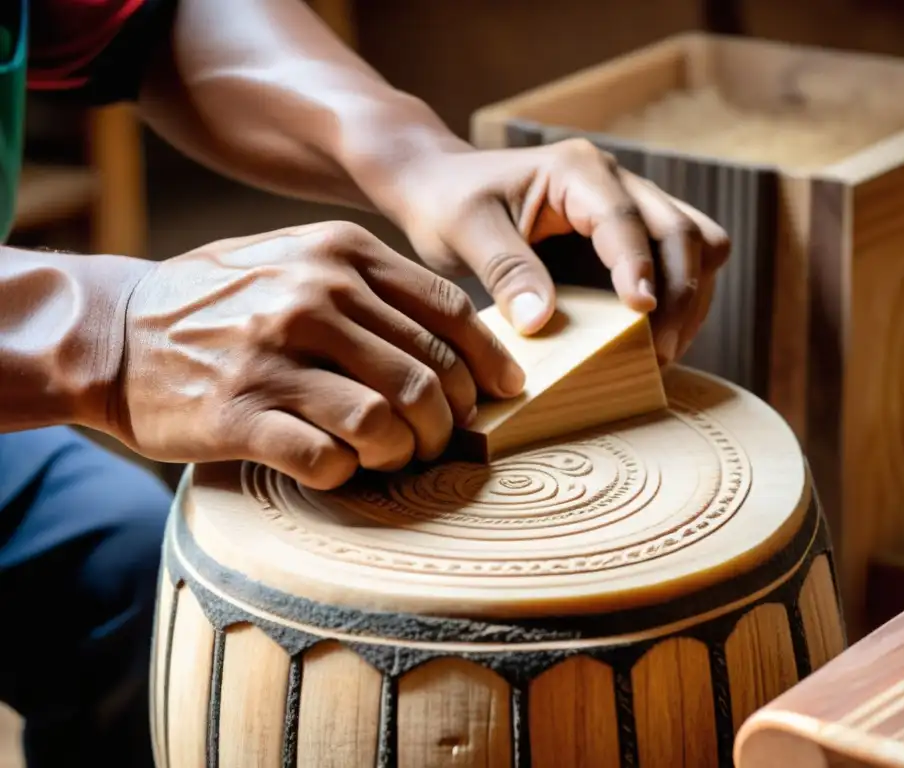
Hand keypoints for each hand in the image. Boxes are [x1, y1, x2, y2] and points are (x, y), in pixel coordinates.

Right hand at [110, 222, 524, 488]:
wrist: (112, 332)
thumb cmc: (223, 302)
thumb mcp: (298, 260)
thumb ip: (374, 285)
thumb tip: (464, 333)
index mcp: (340, 254)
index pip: (450, 312)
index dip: (489, 363)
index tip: (500, 395)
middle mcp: (313, 297)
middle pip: (428, 374)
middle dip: (450, 422)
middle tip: (440, 441)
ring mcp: (273, 355)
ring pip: (387, 420)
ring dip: (403, 452)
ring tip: (392, 457)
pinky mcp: (239, 414)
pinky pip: (327, 458)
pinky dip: (348, 473)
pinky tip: (339, 467)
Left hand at [388, 138, 730, 362]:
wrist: (442, 187)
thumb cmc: (448, 201)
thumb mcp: (464, 231)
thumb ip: (504, 271)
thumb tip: (542, 322)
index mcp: (577, 170)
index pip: (626, 218)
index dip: (640, 267)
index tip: (642, 314)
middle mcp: (616, 182)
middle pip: (684, 231)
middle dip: (680, 294)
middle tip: (659, 353)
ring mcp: (631, 209)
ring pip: (698, 246)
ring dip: (690, 300)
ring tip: (661, 354)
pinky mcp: (630, 241)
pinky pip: (680, 266)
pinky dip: (678, 303)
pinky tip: (653, 341)